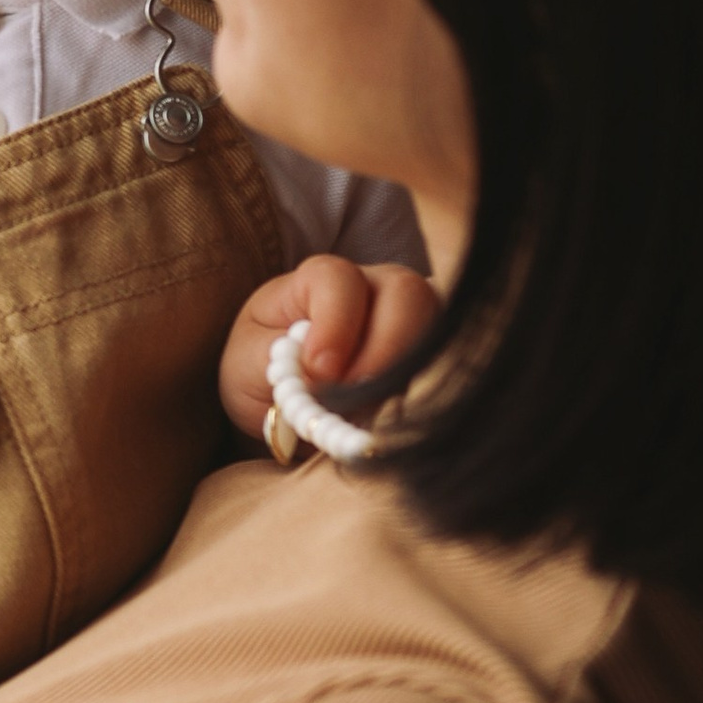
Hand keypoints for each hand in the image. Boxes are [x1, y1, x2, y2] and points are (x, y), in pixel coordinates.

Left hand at [220, 254, 435, 440]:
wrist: (283, 400)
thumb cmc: (261, 369)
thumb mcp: (251, 363)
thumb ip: (279, 362)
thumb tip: (322, 375)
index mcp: (322, 279)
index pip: (339, 279)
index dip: (334, 323)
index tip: (319, 371)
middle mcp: (378, 288)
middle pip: (408, 294)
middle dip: (386, 349)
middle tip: (358, 400)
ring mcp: (416, 318)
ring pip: (440, 328)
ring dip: (411, 376)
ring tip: (376, 417)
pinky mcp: (436, 354)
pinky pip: (451, 365)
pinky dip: (430, 394)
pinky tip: (401, 423)